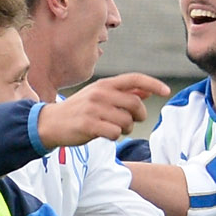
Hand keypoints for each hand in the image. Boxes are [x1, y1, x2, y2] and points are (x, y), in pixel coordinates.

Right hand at [38, 73, 161, 149]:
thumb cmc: (79, 110)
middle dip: (139, 116)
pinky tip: (105, 135)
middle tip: (131, 121)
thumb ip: (124, 93)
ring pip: (126, 121)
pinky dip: (114, 137)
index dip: (154, 84)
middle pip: (135, 104)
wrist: (49, 123)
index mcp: (104, 85)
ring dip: (126, 129)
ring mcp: (93, 110)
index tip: (166, 91)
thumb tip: (148, 91)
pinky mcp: (88, 125)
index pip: (134, 79)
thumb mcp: (99, 97)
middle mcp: (99, 94)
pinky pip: (115, 133)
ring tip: (116, 129)